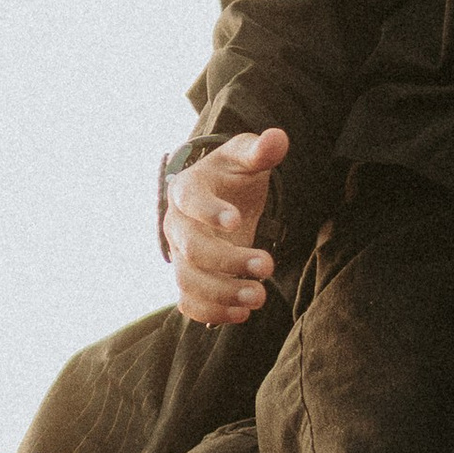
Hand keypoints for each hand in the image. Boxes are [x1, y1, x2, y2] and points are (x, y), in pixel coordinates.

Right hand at [164, 129, 288, 326]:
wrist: (220, 199)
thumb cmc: (233, 176)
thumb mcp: (246, 158)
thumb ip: (260, 151)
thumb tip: (277, 138)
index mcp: (187, 189)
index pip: (190, 200)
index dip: (209, 212)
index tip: (238, 220)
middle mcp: (176, 225)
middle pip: (191, 250)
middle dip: (228, 261)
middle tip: (268, 266)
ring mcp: (180, 256)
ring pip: (188, 282)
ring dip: (223, 294)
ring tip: (259, 297)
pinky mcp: (189, 280)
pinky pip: (189, 303)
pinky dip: (211, 313)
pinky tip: (243, 314)